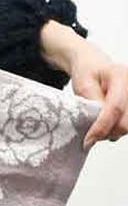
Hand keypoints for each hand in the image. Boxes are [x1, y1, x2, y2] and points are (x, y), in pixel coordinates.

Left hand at [40, 21, 127, 150]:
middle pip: (125, 121)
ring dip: (112, 132)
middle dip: (107, 132)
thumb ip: (91, 102)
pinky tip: (107, 123)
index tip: (88, 140)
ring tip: (98, 125)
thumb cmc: (87, 72)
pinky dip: (116, 128)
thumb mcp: (83, 84)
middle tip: (90, 135)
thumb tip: (97, 123)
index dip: (101, 127)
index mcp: (121, 75)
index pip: (115, 108)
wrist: (93, 65)